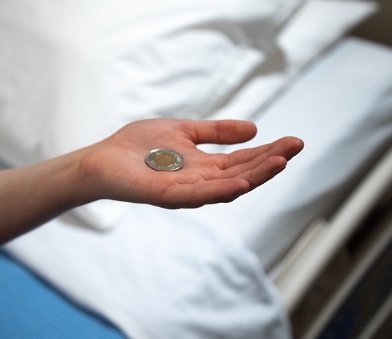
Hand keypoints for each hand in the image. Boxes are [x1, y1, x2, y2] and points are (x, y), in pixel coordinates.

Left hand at [78, 119, 303, 207]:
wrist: (103, 159)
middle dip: (270, 161)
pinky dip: (221, 192)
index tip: (293, 140)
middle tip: (296, 146)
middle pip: (242, 173)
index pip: (243, 160)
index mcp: (205, 166)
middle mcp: (201, 182)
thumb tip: (254, 130)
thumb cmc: (139, 146)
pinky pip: (197, 196)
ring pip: (226, 187)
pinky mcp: (167, 196)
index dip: (268, 151)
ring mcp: (186, 191)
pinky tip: (241, 184)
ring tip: (281, 162)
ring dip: (254, 177)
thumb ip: (215, 132)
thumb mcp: (183, 131)